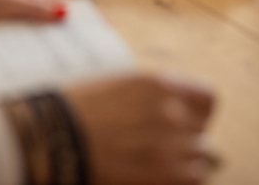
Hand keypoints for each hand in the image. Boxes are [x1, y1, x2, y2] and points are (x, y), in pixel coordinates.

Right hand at [63, 73, 216, 184]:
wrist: (51, 140)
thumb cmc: (75, 112)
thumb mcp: (118, 87)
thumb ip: (151, 97)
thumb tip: (172, 113)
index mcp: (160, 84)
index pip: (208, 98)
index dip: (195, 112)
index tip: (183, 120)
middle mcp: (172, 113)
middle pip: (202, 132)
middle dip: (184, 140)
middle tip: (154, 146)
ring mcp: (171, 147)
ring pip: (199, 159)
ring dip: (181, 163)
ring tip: (151, 163)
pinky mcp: (167, 176)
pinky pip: (192, 179)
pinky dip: (176, 179)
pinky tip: (151, 174)